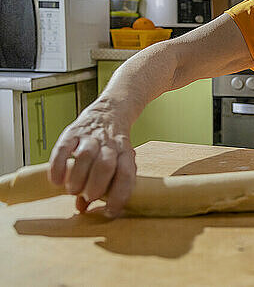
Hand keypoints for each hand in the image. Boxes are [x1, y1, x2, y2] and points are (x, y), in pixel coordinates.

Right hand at [48, 99, 135, 217]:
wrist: (109, 113)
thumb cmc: (112, 147)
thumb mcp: (116, 163)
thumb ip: (103, 186)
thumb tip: (83, 209)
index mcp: (126, 154)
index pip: (126, 175)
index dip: (119, 195)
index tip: (109, 212)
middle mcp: (110, 144)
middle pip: (105, 165)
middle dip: (96, 186)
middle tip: (88, 197)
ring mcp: (92, 137)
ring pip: (86, 156)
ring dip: (78, 178)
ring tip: (73, 191)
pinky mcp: (73, 132)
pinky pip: (63, 148)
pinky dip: (58, 166)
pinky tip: (56, 181)